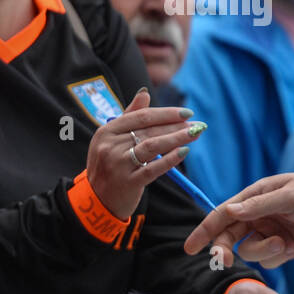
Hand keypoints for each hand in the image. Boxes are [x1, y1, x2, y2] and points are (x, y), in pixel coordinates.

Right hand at [86, 87, 204, 219]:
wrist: (97, 201)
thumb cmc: (109, 166)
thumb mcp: (111, 139)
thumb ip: (129, 116)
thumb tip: (145, 93)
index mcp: (106, 131)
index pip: (141, 117)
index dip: (166, 113)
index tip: (186, 112)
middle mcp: (110, 146)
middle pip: (148, 130)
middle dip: (175, 126)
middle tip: (196, 124)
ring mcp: (118, 164)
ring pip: (152, 146)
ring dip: (176, 138)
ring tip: (194, 134)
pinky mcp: (127, 182)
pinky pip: (153, 168)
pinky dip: (170, 160)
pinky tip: (184, 152)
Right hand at [183, 171, 293, 268]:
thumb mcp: (289, 196)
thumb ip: (259, 206)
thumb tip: (229, 210)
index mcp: (256, 196)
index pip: (223, 213)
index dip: (205, 230)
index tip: (190, 247)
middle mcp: (259, 215)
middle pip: (230, 236)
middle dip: (224, 248)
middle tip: (222, 261)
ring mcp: (271, 233)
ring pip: (249, 251)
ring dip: (261, 251)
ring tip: (282, 244)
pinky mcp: (285, 249)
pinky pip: (268, 261)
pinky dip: (275, 258)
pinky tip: (290, 248)